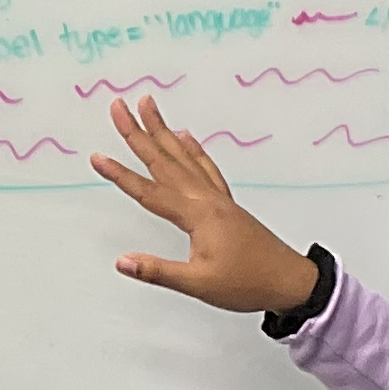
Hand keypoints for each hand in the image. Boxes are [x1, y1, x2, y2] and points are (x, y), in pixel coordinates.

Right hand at [89, 97, 321, 314]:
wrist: (290, 282)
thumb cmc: (247, 283)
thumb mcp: (198, 284)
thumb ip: (158, 271)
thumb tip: (122, 261)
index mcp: (197, 215)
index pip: (149, 191)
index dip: (120, 174)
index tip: (97, 156)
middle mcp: (206, 199)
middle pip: (165, 161)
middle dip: (139, 132)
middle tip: (119, 106)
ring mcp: (218, 199)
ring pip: (184, 158)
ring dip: (164, 132)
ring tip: (150, 108)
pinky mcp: (226, 205)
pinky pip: (205, 168)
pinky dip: (193, 150)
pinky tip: (186, 139)